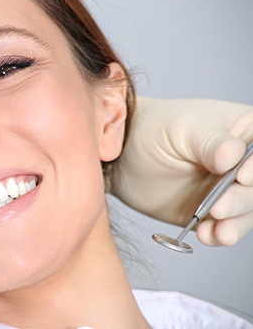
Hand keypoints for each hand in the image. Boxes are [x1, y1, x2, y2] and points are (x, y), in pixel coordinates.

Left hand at [112, 97, 252, 245]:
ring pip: (247, 211)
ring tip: (218, 231)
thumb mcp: (183, 129)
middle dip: (243, 200)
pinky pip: (225, 228)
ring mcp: (229, 190)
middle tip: (219, 208)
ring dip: (236, 224)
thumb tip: (232, 156)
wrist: (123, 154)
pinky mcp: (212, 213)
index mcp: (246, 131)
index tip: (241, 176)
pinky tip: (206, 235)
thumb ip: (211, 143)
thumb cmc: (154, 128)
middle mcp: (244, 163)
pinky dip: (219, 235)